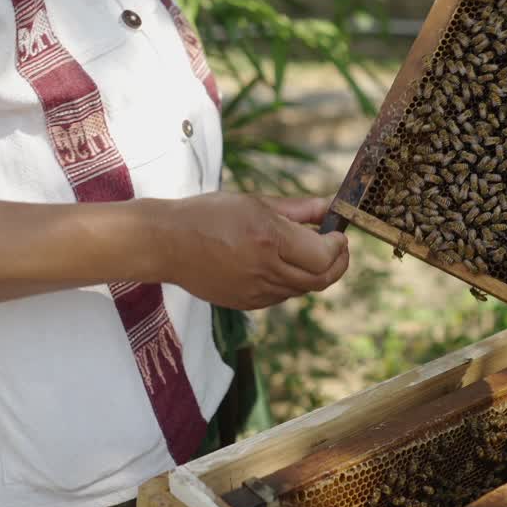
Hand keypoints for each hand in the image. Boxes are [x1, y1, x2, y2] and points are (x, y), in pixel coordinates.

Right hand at [154, 193, 348, 309]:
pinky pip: (282, 295)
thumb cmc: (209, 215)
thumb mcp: (256, 203)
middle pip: (322, 279)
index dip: (338, 246)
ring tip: (306, 249)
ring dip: (314, 272)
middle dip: (337, 263)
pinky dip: (291, 281)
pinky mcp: (247, 304)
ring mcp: (256, 292)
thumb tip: (331, 206)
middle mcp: (265, 270)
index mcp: (269, 240)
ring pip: (303, 289)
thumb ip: (299, 209)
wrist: (167, 244)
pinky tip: (279, 262)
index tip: (338, 233)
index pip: (324, 255)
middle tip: (337, 246)